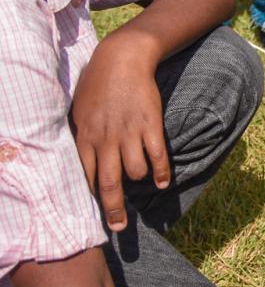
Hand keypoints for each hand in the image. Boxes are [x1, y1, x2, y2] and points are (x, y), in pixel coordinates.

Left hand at [70, 38, 167, 232]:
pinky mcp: (150, 124)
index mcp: (85, 138)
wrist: (122, 58)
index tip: (94, 217)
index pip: (86, 177)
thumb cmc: (98, 83)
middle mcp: (106, 140)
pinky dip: (161, 172)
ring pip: (134, 172)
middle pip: (109, 184)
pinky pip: (157, 156)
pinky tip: (163, 182)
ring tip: (142, 180)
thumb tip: (79, 158)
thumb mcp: (79, 110)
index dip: (90, 199)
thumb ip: (81, 136)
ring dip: (139, 179)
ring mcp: (129, 133)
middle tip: (120, 227)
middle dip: (114, 210)